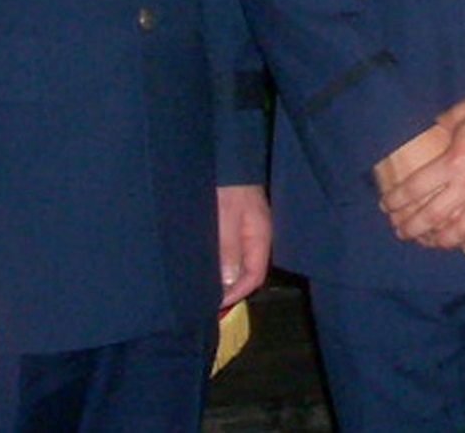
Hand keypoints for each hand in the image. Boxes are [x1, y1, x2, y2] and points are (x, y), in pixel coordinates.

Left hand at [216, 184, 272, 309]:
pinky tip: (207, 266)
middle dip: (230, 288)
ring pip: (239, 262)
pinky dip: (220, 263)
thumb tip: (229, 283)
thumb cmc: (228, 187)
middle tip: (208, 301)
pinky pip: (232, 252)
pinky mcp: (236, 226)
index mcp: (260, 238)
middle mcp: (257, 238)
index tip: (216, 303)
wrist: (228, 159)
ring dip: (224, 276)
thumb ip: (228, 250)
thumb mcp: (225, 218)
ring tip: (204, 287)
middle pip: (248, 272)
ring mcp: (248, 231)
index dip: (236, 293)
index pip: (254, 276)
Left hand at [379, 98, 464, 253]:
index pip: (416, 189)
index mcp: (454, 162)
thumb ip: (443, 124)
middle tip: (401, 231)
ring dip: (441, 241)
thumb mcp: (464, 112)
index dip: (396, 200)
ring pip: (461, 232)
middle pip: (432, 217)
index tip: (387, 206)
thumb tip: (431, 129)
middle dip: (411, 228)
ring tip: (430, 242)